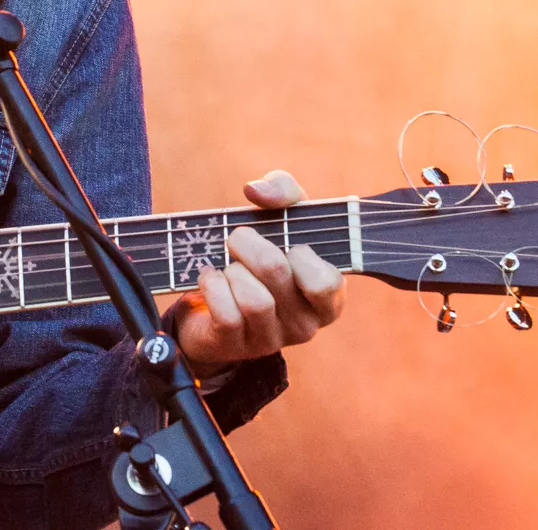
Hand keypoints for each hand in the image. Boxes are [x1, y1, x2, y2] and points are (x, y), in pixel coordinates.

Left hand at [173, 170, 345, 370]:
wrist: (216, 305)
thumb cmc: (262, 255)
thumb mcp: (283, 218)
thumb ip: (283, 191)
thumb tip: (256, 191)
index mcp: (327, 298)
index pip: (326, 281)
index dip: (299, 252)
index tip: (286, 242)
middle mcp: (306, 325)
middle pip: (276, 270)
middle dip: (247, 242)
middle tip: (237, 238)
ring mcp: (271, 340)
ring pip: (253, 298)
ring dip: (231, 269)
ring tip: (228, 266)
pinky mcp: (236, 346)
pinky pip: (225, 313)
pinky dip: (211, 285)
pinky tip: (210, 277)